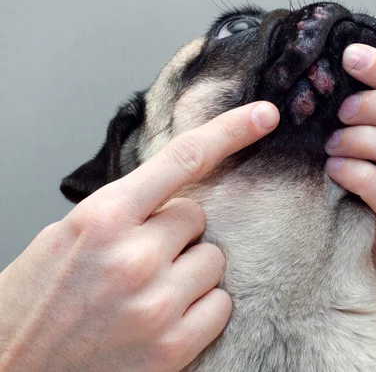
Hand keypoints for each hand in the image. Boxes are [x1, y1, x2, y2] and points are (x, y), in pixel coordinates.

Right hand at [0, 102, 279, 371]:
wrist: (11, 369)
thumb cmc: (36, 301)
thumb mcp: (70, 234)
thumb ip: (126, 208)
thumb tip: (177, 191)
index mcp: (102, 217)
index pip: (182, 159)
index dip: (230, 131)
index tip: (263, 116)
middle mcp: (133, 256)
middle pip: (198, 217)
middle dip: (177, 234)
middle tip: (142, 258)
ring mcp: (156, 303)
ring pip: (214, 261)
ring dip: (190, 271)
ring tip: (149, 291)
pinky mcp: (173, 346)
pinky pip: (221, 305)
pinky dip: (202, 307)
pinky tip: (166, 317)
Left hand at [326, 44, 375, 268]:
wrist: (346, 240)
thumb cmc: (348, 179)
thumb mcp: (354, 137)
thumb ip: (356, 108)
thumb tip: (333, 68)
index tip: (350, 57)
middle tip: (343, 111)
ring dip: (371, 142)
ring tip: (333, 144)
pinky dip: (362, 177)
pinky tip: (334, 169)